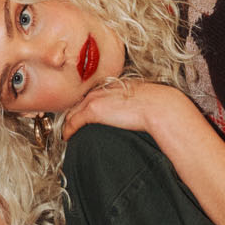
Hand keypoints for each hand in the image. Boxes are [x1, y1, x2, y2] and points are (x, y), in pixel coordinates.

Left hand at [60, 77, 185, 143]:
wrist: (158, 106)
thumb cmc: (155, 105)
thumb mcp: (139, 100)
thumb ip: (129, 104)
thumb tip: (131, 114)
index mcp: (111, 87)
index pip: (90, 97)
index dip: (82, 108)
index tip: (79, 117)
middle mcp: (100, 90)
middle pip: (77, 104)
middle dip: (71, 115)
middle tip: (68, 127)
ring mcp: (95, 99)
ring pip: (73, 113)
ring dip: (68, 124)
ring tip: (66, 134)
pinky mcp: (93, 110)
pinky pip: (73, 122)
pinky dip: (68, 131)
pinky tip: (67, 137)